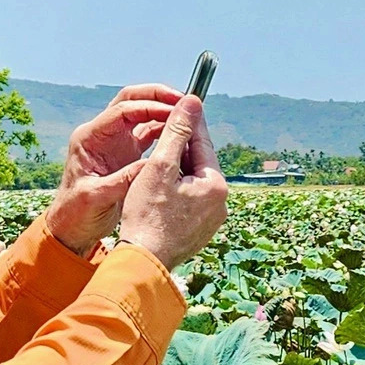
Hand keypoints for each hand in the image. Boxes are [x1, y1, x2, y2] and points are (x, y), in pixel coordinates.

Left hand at [44, 85, 179, 252]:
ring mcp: (116, 141)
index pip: (122, 110)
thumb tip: (153, 166)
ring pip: (142, 113)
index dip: (149, 106)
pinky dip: (165, 130)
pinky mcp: (127, 153)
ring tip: (188, 114)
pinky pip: (148, 133)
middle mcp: (103, 133)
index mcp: (90, 138)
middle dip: (158, 96)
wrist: (71, 226)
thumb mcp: (96, 197)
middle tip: (184, 100)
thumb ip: (122, 180)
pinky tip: (182, 134)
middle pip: (132, 101)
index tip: (174, 109)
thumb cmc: (76, 213)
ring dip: (164, 110)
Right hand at [118, 94, 227, 269]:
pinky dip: (176, 191)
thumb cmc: (147, 215)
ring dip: (177, 170)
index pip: (202, 142)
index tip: (179, 103)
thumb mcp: (160, 167)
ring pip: (194, 182)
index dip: (188, 121)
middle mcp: (221, 203)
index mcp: (216, 185)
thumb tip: (192, 102)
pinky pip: (191, 201)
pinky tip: (158, 191)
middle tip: (160, 132)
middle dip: (180, 148)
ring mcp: (212, 220)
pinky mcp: (200, 231)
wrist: (143, 262)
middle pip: (199, 163)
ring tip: (154, 164)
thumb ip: (176, 133)